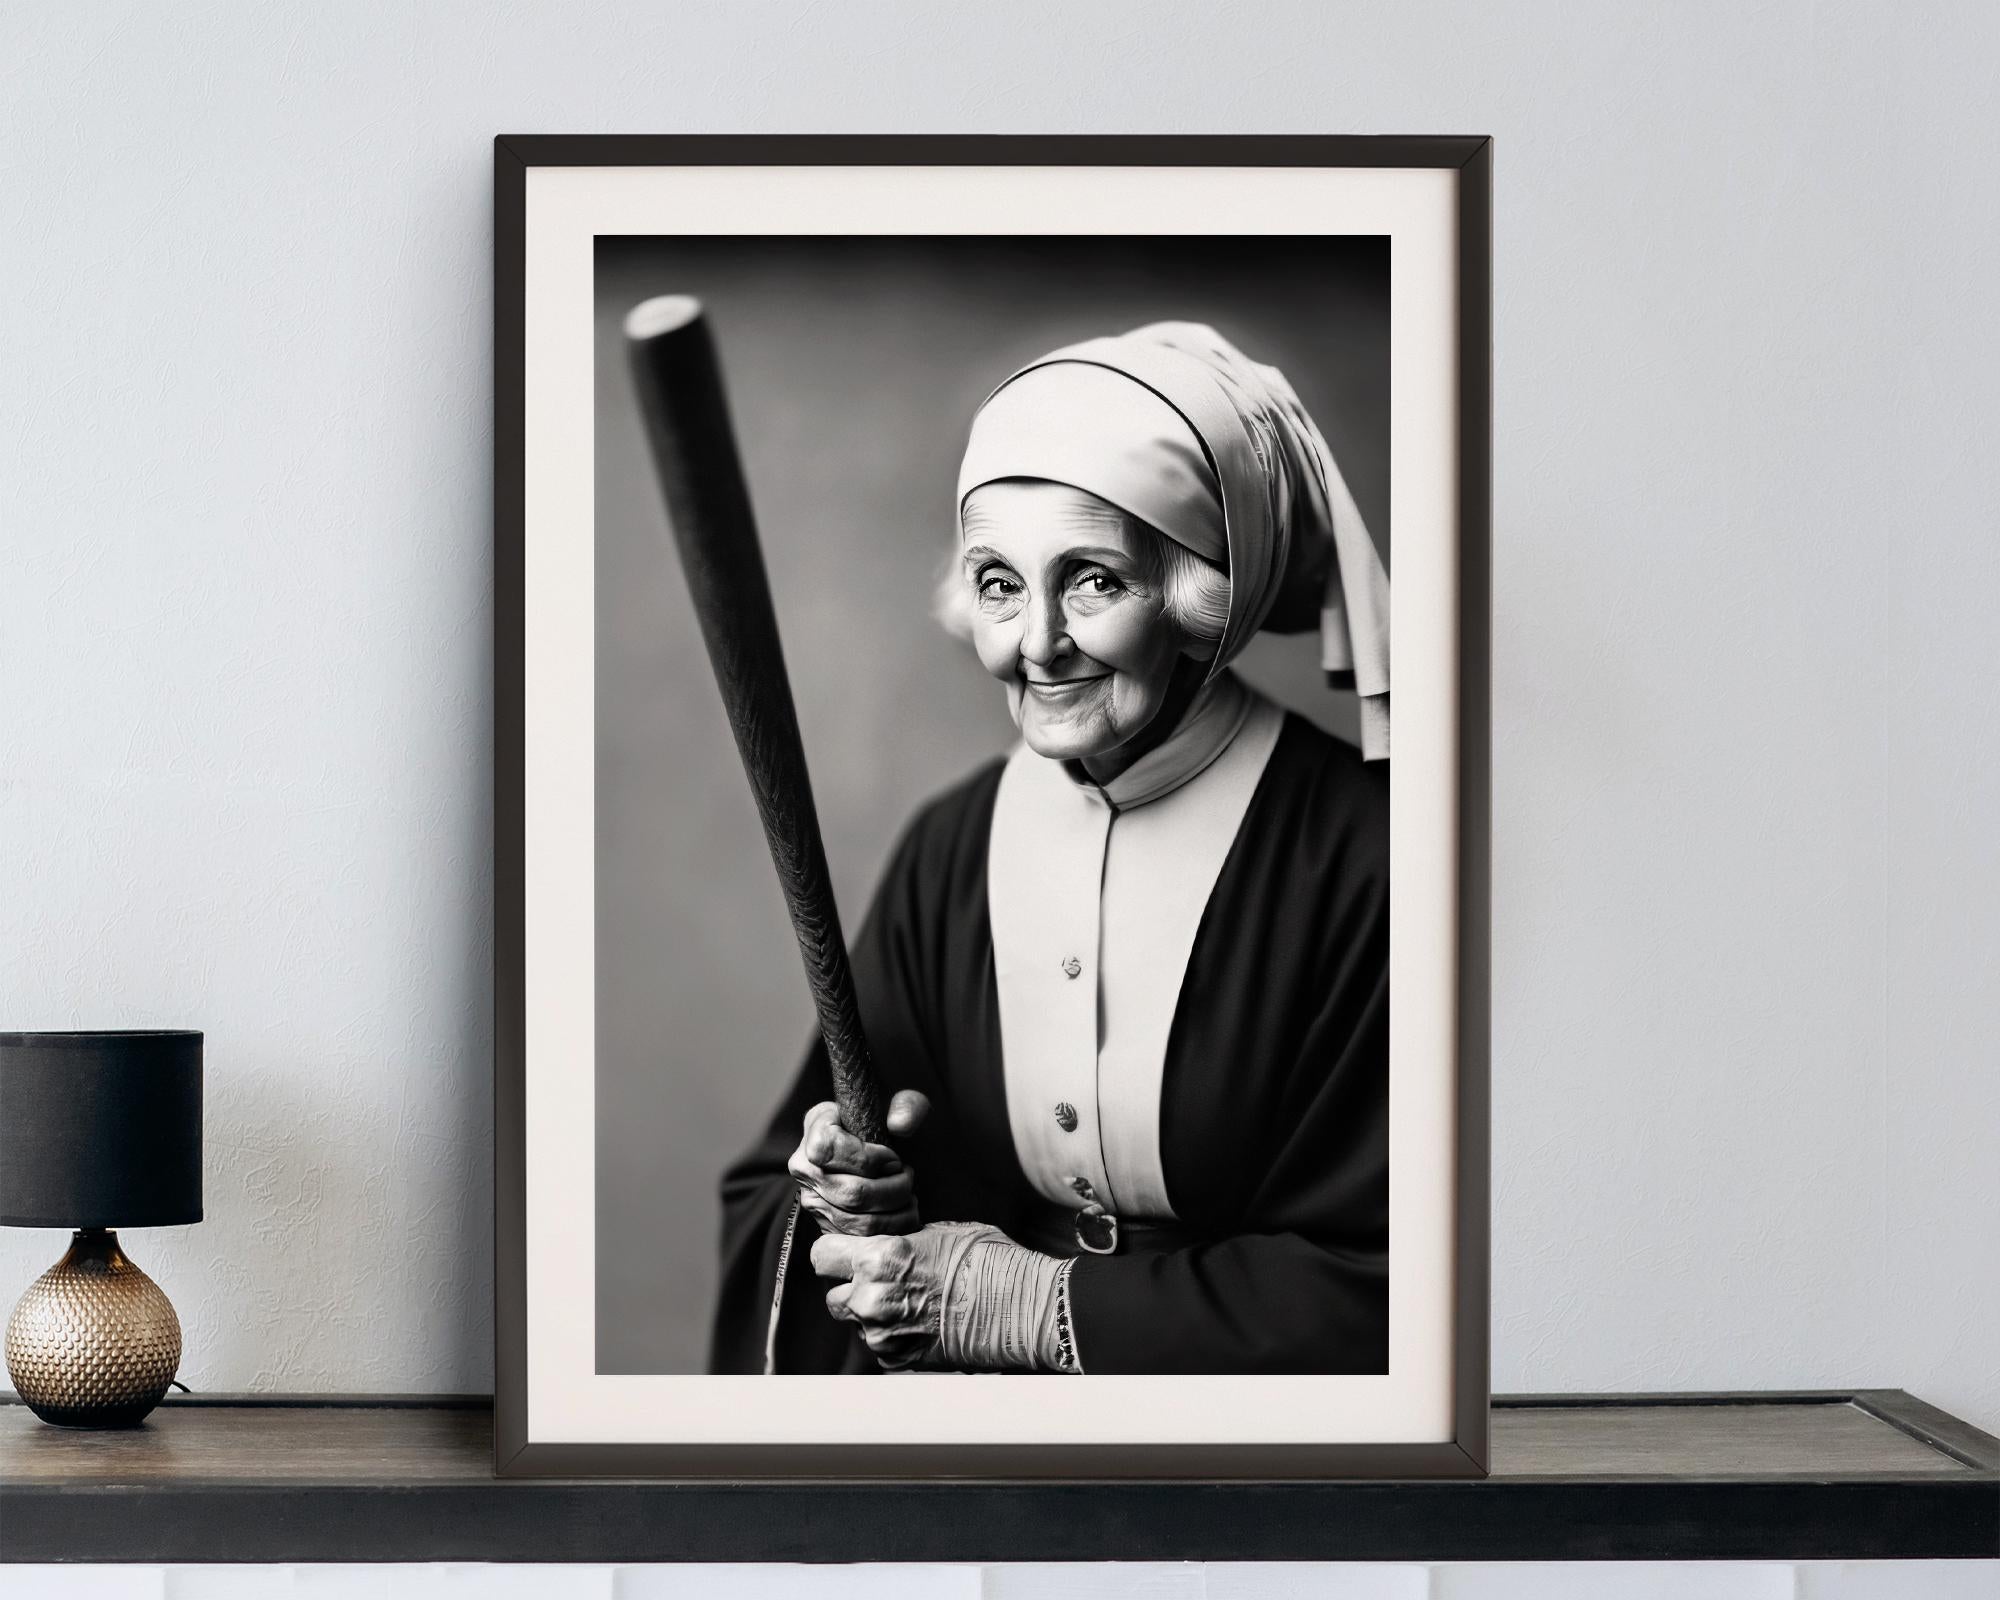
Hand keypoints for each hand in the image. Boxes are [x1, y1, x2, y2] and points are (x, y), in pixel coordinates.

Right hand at [786, 1089, 930, 1236]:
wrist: (876, 1146)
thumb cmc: (886, 1123)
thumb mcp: (900, 1105)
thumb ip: (907, 1105)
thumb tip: (900, 1124)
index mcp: (815, 1130)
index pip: (828, 1149)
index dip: (867, 1157)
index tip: (892, 1156)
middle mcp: (805, 1168)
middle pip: (850, 1193)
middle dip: (892, 1189)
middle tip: (908, 1176)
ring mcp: (813, 1200)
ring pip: (857, 1222)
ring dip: (895, 1213)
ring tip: (909, 1195)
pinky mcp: (826, 1226)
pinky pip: (860, 1241)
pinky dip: (891, 1231)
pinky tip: (904, 1214)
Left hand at [810, 1221, 1003, 1369]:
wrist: (1023, 1308)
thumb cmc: (988, 1262)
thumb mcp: (938, 1233)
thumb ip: (897, 1243)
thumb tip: (881, 1245)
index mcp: (879, 1259)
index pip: (821, 1256)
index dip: (835, 1253)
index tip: (847, 1252)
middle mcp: (872, 1300)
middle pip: (832, 1295)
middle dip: (850, 1287)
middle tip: (881, 1279)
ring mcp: (884, 1335)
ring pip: (855, 1323)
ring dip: (870, 1313)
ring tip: (908, 1300)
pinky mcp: (899, 1361)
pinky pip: (879, 1345)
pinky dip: (892, 1334)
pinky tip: (921, 1321)